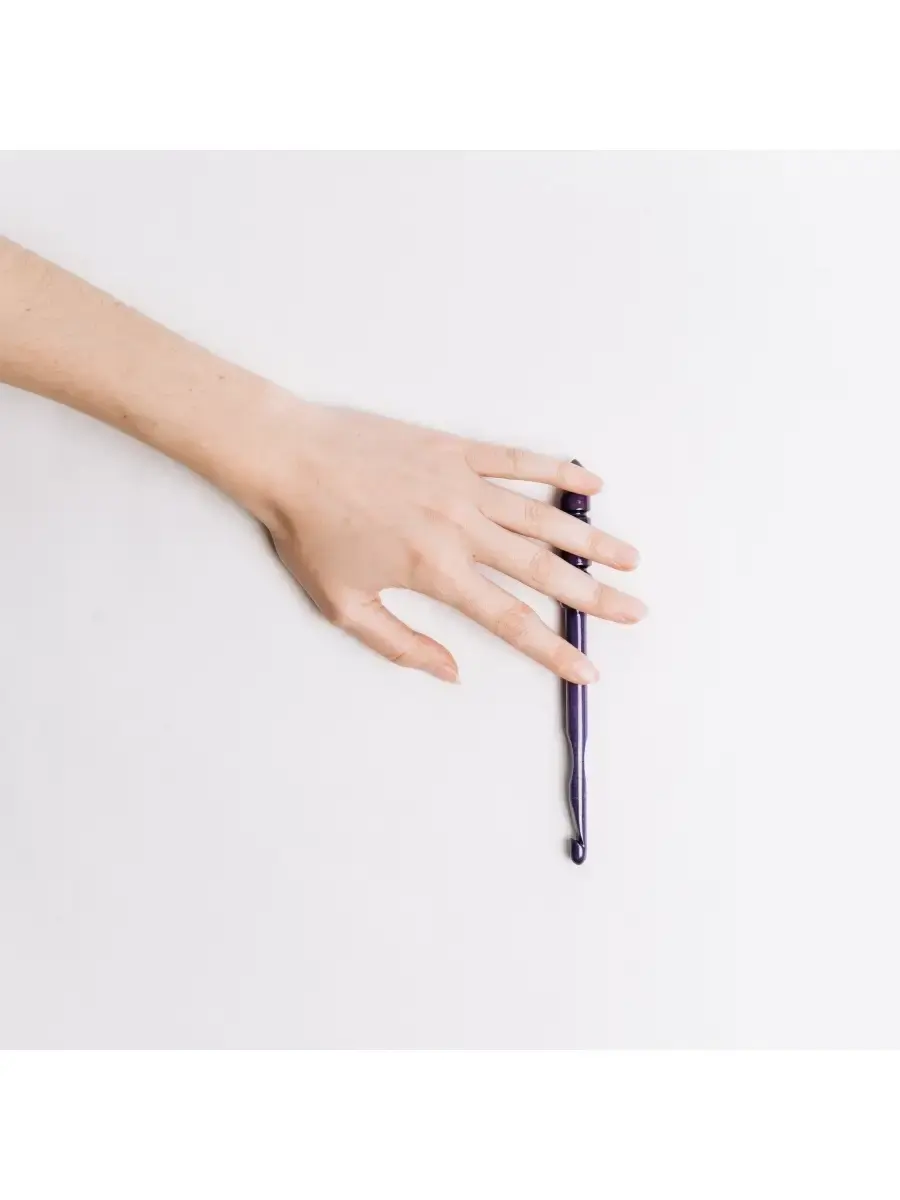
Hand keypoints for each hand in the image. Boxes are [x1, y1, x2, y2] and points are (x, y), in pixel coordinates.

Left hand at [247, 398, 646, 683]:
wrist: (288, 458)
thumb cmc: (308, 533)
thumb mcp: (344, 605)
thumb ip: (402, 644)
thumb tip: (452, 671)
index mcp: (436, 571)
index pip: (510, 619)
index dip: (553, 648)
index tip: (586, 667)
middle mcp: (461, 528)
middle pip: (543, 570)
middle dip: (594, 596)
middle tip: (635, 610)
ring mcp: (462, 485)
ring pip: (542, 517)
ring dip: (590, 540)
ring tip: (629, 557)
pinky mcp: (455, 450)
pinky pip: (518, 461)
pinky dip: (557, 472)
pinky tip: (590, 484)